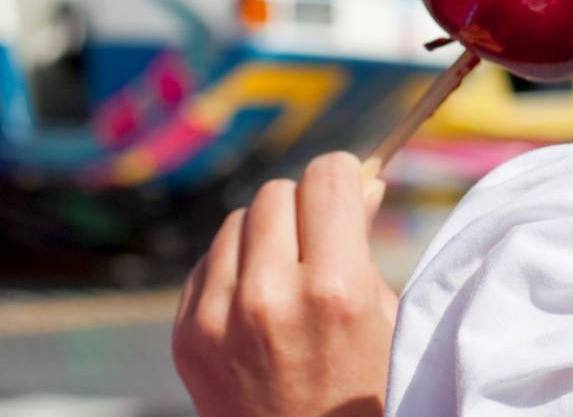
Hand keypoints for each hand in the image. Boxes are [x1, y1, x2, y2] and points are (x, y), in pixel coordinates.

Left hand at [173, 152, 398, 416]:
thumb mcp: (385, 322)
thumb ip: (365, 245)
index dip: (344, 178)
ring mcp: (219, 318)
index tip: (348, 192)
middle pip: (277, 192)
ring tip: (286, 278)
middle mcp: (270, 296)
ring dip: (264, 237)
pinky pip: (207, 261)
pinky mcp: (187, 335)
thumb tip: (362, 182)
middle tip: (319, 242)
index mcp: (335, 290)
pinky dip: (232, 270)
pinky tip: (255, 305)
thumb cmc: (361, 397)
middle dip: (303, 208)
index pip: (327, 177)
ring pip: (237, 221)